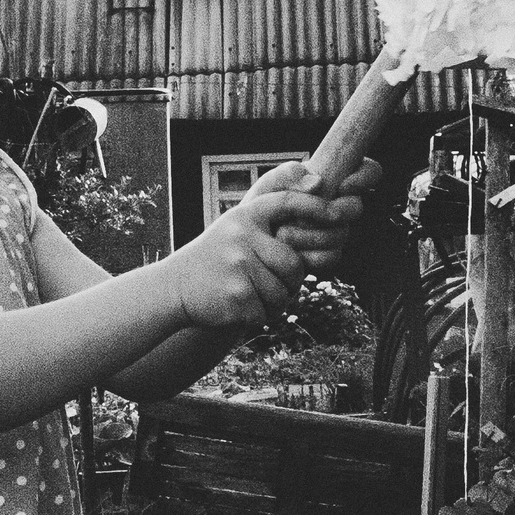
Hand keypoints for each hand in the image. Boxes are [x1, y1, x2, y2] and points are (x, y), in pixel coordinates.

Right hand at [157, 186, 309, 329]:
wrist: (176, 287)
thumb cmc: (216, 258)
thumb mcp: (236, 228)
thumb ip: (269, 223)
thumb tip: (319, 198)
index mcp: (245, 216)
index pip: (287, 202)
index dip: (316, 206)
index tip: (338, 216)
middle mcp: (242, 237)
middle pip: (294, 265)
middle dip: (290, 282)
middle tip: (271, 285)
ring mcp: (239, 267)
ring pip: (283, 294)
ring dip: (274, 302)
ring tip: (249, 295)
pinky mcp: (237, 297)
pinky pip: (267, 313)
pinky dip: (259, 317)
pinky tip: (239, 307)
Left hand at [245, 157, 378, 273]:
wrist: (249, 237)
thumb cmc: (263, 203)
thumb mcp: (271, 182)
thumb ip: (290, 174)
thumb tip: (318, 183)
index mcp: (333, 179)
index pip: (368, 171)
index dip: (364, 177)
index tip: (343, 185)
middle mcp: (339, 204)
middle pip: (357, 207)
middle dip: (336, 212)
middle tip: (312, 214)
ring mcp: (335, 231)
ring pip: (342, 234)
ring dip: (312, 235)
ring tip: (285, 233)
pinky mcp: (327, 254)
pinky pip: (331, 257)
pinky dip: (309, 255)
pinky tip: (292, 250)